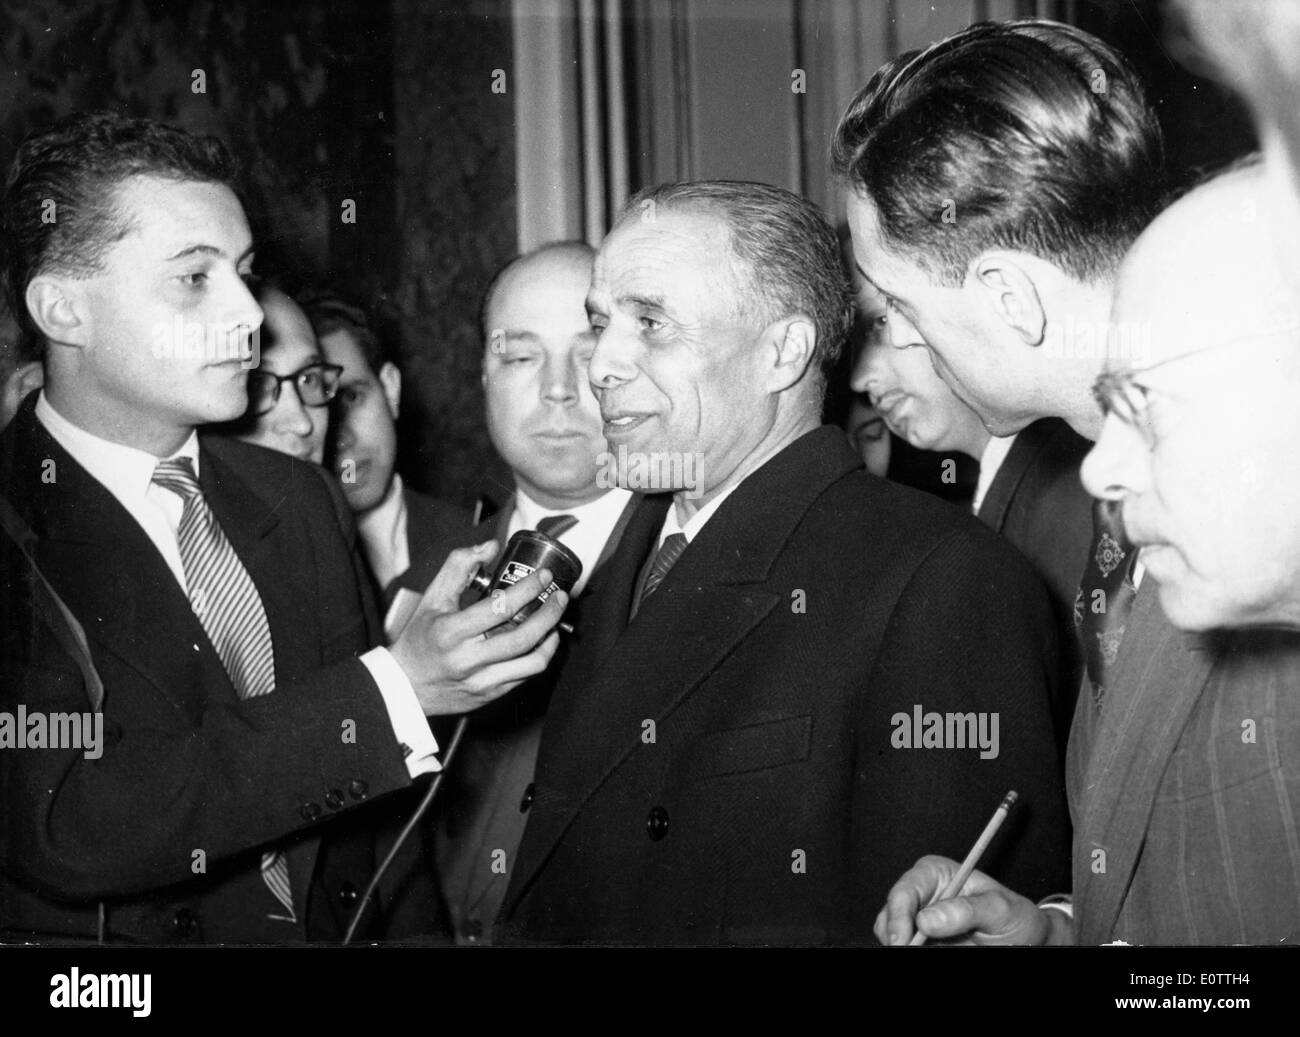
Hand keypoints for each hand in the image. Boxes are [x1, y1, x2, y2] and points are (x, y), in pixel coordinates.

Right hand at [388, 541, 565, 715]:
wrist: (406, 687)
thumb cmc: (419, 639)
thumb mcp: (432, 598)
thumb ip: (459, 566)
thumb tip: (491, 546)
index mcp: (451, 632)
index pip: (499, 607)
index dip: (527, 589)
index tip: (543, 576)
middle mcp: (468, 659)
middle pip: (522, 637)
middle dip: (549, 614)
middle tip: (560, 597)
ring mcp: (481, 681)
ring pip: (531, 662)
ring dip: (551, 638)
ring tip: (556, 620)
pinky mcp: (490, 695)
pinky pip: (525, 676)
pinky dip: (540, 656)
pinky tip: (543, 642)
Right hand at [874, 855, 1065, 945]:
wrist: (1024, 939)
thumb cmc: (1014, 916)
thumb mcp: (1000, 909)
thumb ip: (967, 910)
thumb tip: (925, 920)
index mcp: (934, 874)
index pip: (903, 892)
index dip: (897, 917)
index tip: (902, 942)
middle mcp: (920, 896)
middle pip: (889, 917)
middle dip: (896, 937)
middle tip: (911, 953)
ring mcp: (918, 922)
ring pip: (892, 938)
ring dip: (905, 945)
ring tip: (936, 950)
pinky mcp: (922, 942)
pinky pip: (906, 948)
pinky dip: (913, 951)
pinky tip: (935, 951)